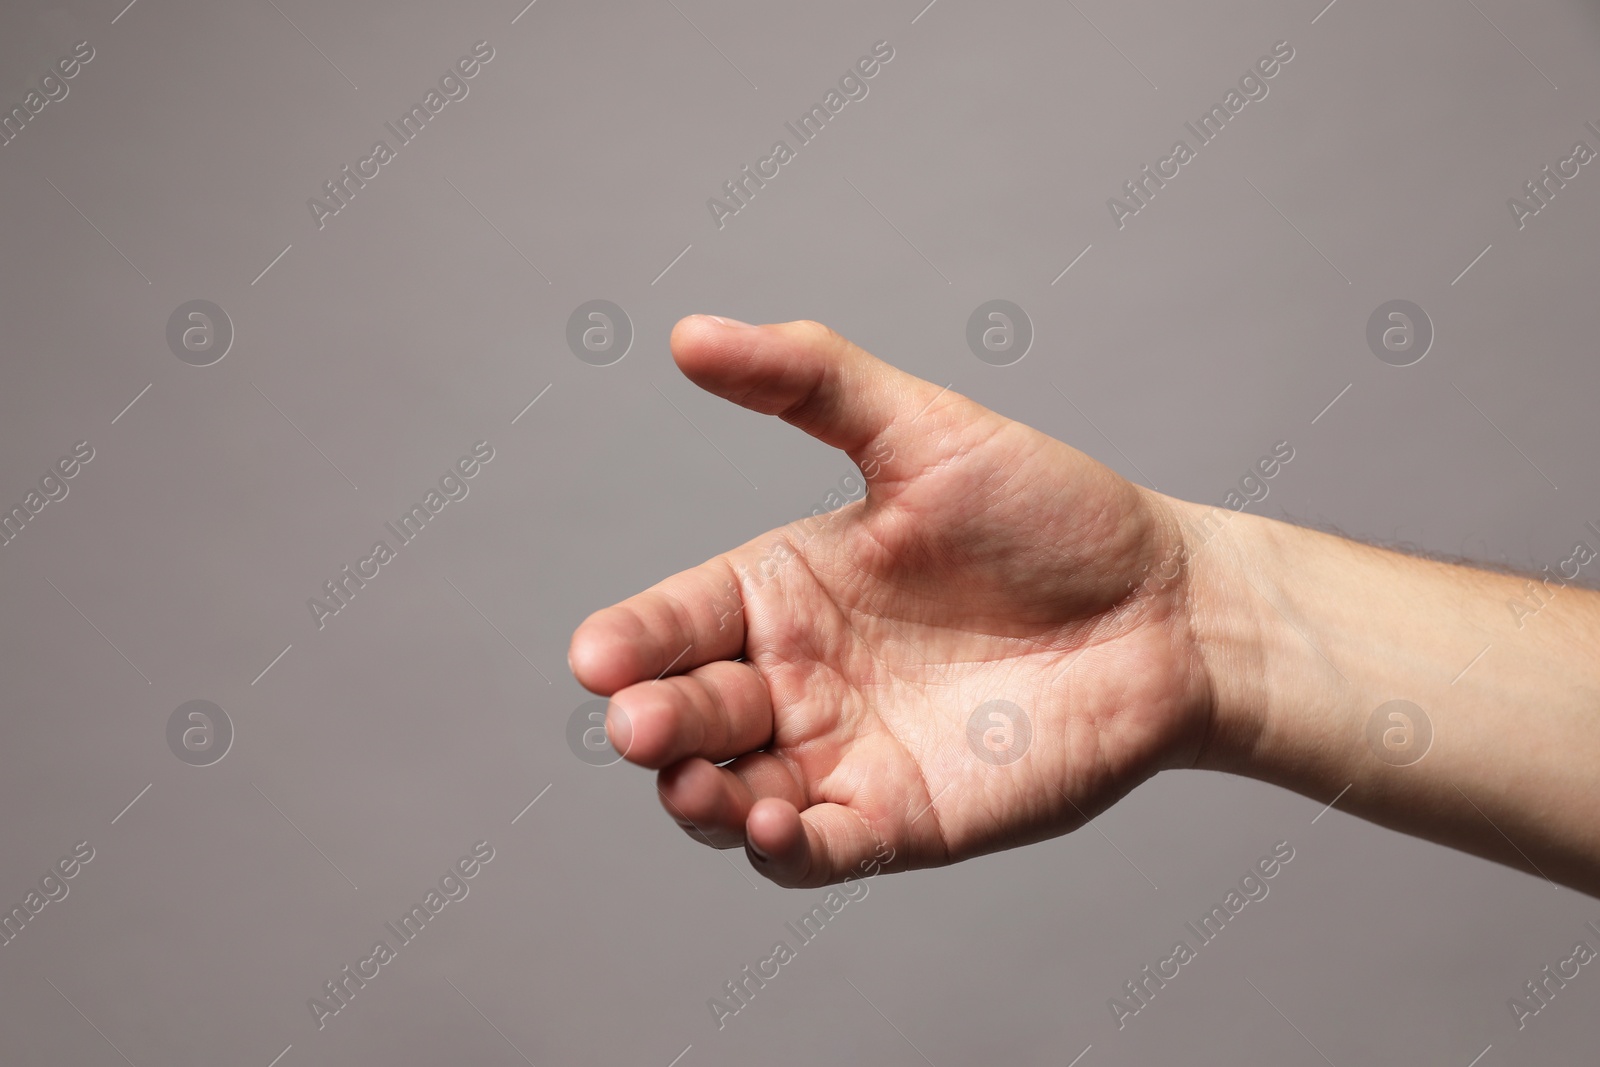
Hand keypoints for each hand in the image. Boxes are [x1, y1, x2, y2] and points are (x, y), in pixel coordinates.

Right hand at [569, 316, 1218, 886]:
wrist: (1168, 610)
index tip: (597, 656)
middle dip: (655, 724)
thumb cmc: (1051, 512)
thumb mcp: (923, 430)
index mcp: (783, 588)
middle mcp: (797, 676)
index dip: (629, 642)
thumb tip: (689, 333)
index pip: (675, 622)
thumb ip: (808, 381)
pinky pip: (815, 851)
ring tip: (697, 785)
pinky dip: (779, 849)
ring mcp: (842, 755)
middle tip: (642, 725)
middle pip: (691, 713)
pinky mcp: (898, 821)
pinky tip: (774, 822)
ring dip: (697, 798)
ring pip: (729, 793)